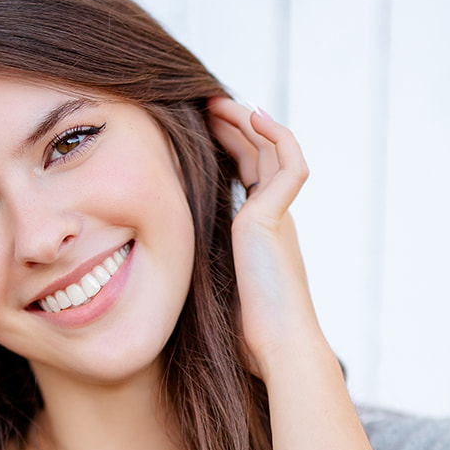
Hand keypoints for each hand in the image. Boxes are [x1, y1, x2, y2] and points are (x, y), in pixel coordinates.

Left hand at [206, 96, 321, 377]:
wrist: (277, 348)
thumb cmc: (246, 337)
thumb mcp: (211, 295)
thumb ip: (198, 276)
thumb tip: (159, 278)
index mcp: (260, 237)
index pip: (248, 179)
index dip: (230, 152)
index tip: (205, 132)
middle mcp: (275, 221)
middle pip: (259, 157)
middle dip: (235, 129)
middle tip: (208, 104)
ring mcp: (280, 217)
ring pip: (274, 151)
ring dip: (248, 122)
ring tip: (220, 101)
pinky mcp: (277, 217)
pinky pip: (290, 163)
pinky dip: (277, 135)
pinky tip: (252, 115)